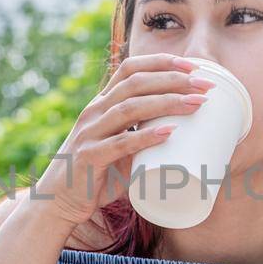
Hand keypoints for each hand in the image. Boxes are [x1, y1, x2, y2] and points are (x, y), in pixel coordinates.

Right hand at [29, 53, 214, 228]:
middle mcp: (94, 112)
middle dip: (173, 79)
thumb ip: (143, 139)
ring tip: (197, 103)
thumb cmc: (95, 174)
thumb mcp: (120, 149)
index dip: (161, 62)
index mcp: (101, 104)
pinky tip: (169, 132)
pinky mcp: (89, 157)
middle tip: (205, 85)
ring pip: (130, 108)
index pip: (129, 68)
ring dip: (167, 102)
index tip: (193, 66)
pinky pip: (121, 143)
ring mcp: (90, 133)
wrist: (57, 201)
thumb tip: (183, 138)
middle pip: (136, 83)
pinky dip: (147, 136)